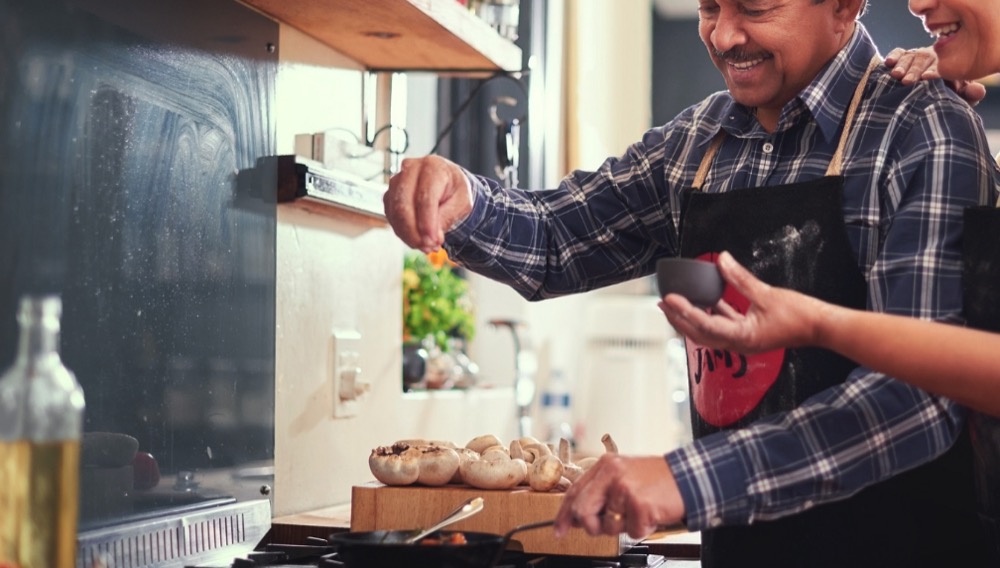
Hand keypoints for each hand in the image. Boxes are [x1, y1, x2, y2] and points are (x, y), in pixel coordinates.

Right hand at [383, 155, 473, 251]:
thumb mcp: (462, 203)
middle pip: (404, 204)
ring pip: (395, 213)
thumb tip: (433, 237)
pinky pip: (391, 217)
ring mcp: (397, 181)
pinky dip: (403, 232)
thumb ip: (447, 217)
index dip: (427, 223)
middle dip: (414, 232)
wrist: (446, 184)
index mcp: (433, 166)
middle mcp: (410, 169)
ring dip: (408, 235)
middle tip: (428, 248)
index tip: (433, 242)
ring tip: (425, 246)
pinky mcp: (390, 195)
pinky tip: (417, 239)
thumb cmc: (455, 191)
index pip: (425, 197)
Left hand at [553, 454, 684, 539]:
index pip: (575, 491)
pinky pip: (631, 532)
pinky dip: (642, 529)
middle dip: (591, 525)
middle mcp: (612, 474)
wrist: (688, 477)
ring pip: (608, 525)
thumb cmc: (657, 480)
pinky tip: (651, 515)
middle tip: (605, 526)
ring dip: (624, 527)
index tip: (559, 530)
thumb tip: (578, 516)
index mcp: (605, 465)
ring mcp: (625, 489)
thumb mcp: (624, 476)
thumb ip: (601, 492)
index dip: (564, 514)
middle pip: (583, 510)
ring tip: (639, 512)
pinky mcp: (639, 504)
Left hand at [658, 251, 825, 353]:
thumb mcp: (767, 293)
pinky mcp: (749, 334)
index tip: (669, 299)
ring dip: (692, 318)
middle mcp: (739, 344)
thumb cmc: (800, 315)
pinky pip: (724, 326)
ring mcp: (744, 341)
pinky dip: (712, 315)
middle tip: (663, 303)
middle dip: (679, 319)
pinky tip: (705, 302)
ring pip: (709, 331)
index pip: (704, 325)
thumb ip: (740, 278)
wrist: (822, 328)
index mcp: (742, 338)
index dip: (684, 311)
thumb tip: (722, 259)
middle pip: (700, 333)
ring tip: (676, 304)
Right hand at [885, 47, 985, 105]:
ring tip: (896, 75)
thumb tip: (978, 90)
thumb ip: (970, 94)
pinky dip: (893, 56)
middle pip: (923, 62)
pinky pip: (899, 53)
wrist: (931, 88)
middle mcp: (932, 58)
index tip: (927, 78)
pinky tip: (888, 63)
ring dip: (902, 66)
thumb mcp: (960, 94)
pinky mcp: (904, 56)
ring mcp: (917, 56)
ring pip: (910, 57)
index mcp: (947, 66)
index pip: (941, 67)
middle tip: (908, 81)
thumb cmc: (947, 92)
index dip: (934, 72)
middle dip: (915, 71)